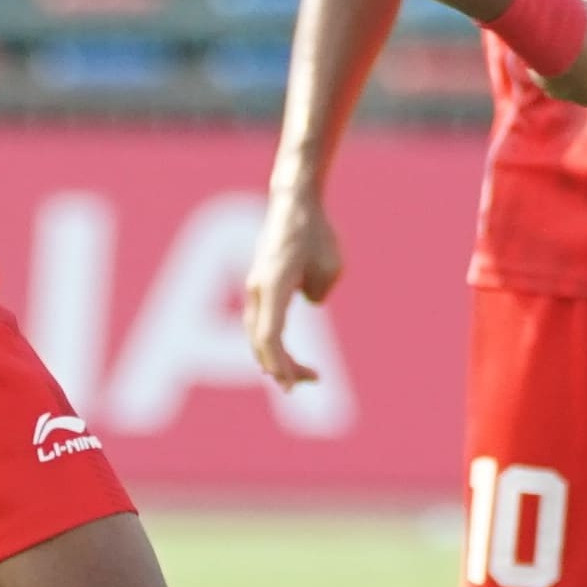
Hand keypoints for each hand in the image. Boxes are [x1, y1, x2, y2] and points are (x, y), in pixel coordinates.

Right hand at [243, 190, 341, 389]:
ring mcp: (254, 287)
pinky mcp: (258, 285)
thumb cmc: (316, 232)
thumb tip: (308, 303)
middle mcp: (257, 288)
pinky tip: (286, 354)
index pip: (270, 335)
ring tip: (304, 375)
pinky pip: (260, 323)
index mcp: (273, 284)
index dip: (279, 363)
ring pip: (257, 334)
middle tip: (314, 380)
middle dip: (283, 367)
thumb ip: (319, 293)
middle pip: (261, 341)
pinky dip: (271, 342)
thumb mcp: (331, 266)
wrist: (293, 202)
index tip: (292, 384)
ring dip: (276, 356)